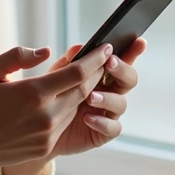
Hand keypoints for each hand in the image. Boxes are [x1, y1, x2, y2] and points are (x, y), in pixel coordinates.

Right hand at [0, 44, 112, 174]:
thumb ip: (18, 56)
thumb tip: (46, 51)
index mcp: (33, 93)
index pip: (77, 73)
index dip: (95, 59)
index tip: (106, 47)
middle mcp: (45, 115)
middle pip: (83, 90)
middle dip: (96, 73)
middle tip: (103, 58)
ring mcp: (47, 134)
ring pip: (76, 107)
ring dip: (84, 91)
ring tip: (87, 75)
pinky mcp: (45, 146)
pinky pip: (64, 123)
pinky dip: (69, 108)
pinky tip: (65, 98)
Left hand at [44, 38, 146, 156]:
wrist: (35, 130)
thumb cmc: (46, 100)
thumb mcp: (52, 78)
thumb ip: (66, 64)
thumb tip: (79, 47)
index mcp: (100, 75)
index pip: (120, 59)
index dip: (132, 50)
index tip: (139, 41)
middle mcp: (108, 92)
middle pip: (129, 79)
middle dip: (122, 69)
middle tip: (110, 63)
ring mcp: (107, 112)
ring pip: (121, 103)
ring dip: (108, 98)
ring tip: (90, 97)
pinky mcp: (102, 132)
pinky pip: (113, 128)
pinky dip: (102, 122)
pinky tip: (87, 118)